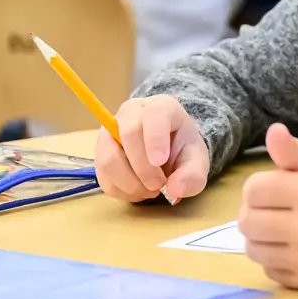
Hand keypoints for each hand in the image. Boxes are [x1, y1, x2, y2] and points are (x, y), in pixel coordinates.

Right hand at [96, 96, 211, 203]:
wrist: (167, 152)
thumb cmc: (182, 150)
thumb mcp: (197, 161)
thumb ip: (193, 175)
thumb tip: (175, 189)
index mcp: (161, 107)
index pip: (153, 114)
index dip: (155, 138)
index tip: (160, 161)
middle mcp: (131, 113)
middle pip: (128, 135)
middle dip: (143, 168)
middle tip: (158, 186)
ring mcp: (110, 131)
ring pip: (108, 158)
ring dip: (130, 183)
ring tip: (150, 190)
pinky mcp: (100, 153)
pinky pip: (103, 176)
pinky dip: (121, 191)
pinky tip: (139, 191)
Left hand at [237, 125, 297, 290]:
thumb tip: (272, 131)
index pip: (253, 190)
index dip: (261, 185)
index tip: (277, 186)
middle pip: (248, 222)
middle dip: (256, 211)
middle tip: (277, 208)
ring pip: (254, 249)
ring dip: (263, 237)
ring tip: (284, 228)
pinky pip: (271, 271)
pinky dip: (277, 259)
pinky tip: (297, 247)